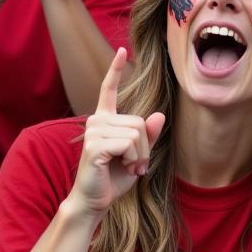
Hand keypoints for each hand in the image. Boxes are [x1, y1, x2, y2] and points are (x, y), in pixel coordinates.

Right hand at [70, 47, 165, 214]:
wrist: (95, 201)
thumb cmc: (115, 178)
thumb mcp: (138, 155)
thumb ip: (148, 136)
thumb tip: (159, 114)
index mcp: (104, 119)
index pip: (109, 89)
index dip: (115, 69)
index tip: (122, 50)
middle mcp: (96, 120)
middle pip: (140, 122)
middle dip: (145, 148)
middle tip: (136, 165)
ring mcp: (93, 131)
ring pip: (137, 133)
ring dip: (140, 156)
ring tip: (129, 168)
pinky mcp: (94, 145)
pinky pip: (129, 145)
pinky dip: (134, 160)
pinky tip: (124, 170)